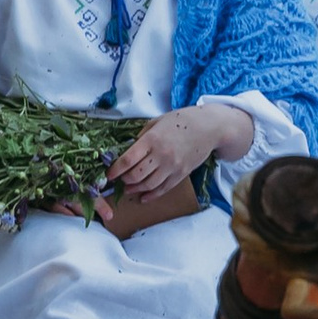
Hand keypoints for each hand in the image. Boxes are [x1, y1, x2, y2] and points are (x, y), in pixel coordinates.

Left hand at [95, 101, 253, 221]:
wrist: (209, 128)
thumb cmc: (181, 121)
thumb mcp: (157, 122)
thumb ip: (142, 137)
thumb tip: (127, 151)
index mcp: (152, 139)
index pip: (128, 160)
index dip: (115, 170)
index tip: (108, 174)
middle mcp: (161, 155)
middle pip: (136, 175)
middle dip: (124, 180)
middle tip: (118, 180)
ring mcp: (172, 167)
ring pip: (148, 185)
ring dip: (135, 189)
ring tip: (128, 189)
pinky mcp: (181, 174)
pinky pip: (163, 189)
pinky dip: (151, 195)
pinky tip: (143, 197)